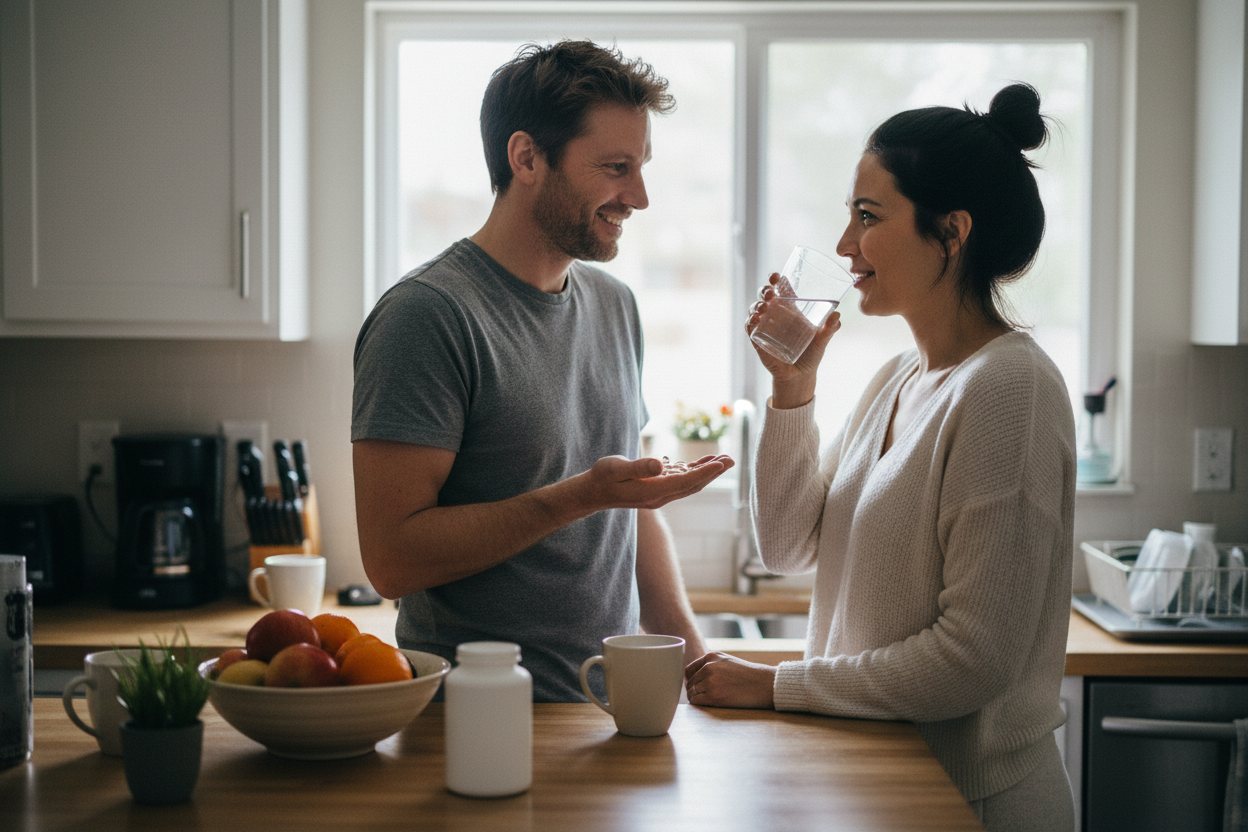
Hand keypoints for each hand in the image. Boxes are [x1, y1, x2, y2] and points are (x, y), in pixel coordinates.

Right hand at [578, 454, 734, 511]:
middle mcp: (660, 496)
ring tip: (724, 459)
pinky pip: (681, 481)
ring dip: (707, 471)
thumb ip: (639, 467)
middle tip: (732, 459)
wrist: (593, 492)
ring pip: (689, 483)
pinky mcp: (657, 489)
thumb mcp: (617, 468)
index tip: (722, 463)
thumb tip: (660, 465)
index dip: (705, 472)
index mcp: (653, 491)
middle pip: (693, 484)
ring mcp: (659, 494)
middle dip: (713, 472)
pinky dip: (694, 471)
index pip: (686, 482)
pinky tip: (702, 462)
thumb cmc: (603, 477)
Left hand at [684, 651, 776, 708]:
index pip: (689, 670)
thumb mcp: (727, 661)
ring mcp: (710, 682)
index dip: (690, 680)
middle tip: (703, 696)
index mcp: (711, 657)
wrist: (764, 684)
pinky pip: (696, 701)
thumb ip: (711, 665)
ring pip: (692, 692)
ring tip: (707, 700)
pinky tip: (707, 704)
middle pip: (690, 682)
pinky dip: (698, 704)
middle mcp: (708, 667)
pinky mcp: (714, 696)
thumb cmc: (748, 675)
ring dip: (696, 697)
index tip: (695, 686)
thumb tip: (691, 678)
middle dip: (694, 690)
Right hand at [745, 273, 840, 407]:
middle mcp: (777, 315)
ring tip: (764, 308)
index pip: (781, 289)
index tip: (775, 276)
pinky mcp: (758, 339)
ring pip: (755, 308)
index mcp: (791, 310)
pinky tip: (754, 320)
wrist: (800, 376)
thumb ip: (830, 329)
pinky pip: (750, 327)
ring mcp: (765, 326)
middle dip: (764, 290)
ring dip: (757, 305)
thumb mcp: (822, 340)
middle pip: (765, 295)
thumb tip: (837, 316)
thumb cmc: (811, 355)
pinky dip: (750, 322)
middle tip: (770, 294)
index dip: (776, 280)